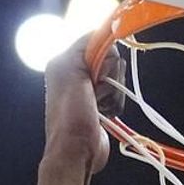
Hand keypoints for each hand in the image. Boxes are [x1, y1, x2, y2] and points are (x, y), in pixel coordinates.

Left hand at [43, 38, 110, 177]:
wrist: (76, 152)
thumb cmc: (70, 116)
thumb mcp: (71, 69)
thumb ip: (85, 45)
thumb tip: (104, 31)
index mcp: (64, 61)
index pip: (95, 39)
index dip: (104, 52)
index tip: (101, 69)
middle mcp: (76, 73)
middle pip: (111, 59)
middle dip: (110, 76)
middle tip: (96, 91)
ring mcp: (90, 90)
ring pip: (118, 79)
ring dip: (113, 94)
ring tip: (99, 106)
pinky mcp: (102, 106)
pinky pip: (119, 96)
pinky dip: (116, 105)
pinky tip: (104, 115)